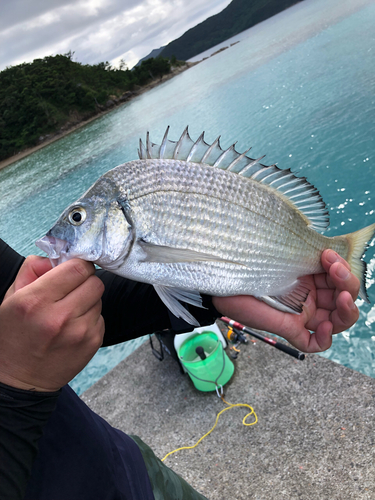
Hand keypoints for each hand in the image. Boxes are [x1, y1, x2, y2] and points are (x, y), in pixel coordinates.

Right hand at [0, 256, 104, 391]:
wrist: (18, 381)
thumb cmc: (13, 336)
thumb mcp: (12, 297)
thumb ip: (33, 269)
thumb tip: (56, 257)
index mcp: (36, 301)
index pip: (77, 268)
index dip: (77, 265)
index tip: (73, 269)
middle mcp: (60, 316)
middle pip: (95, 281)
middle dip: (84, 281)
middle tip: (71, 289)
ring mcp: (79, 332)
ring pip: (99, 298)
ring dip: (87, 300)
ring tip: (68, 311)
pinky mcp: (92, 343)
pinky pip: (101, 317)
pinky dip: (90, 317)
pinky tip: (72, 327)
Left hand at [212, 250, 359, 352]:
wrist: (219, 281)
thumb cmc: (245, 264)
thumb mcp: (278, 255)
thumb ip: (301, 252)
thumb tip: (322, 245)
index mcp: (309, 277)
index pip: (339, 277)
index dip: (342, 268)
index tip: (328, 254)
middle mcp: (308, 295)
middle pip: (343, 298)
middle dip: (348, 284)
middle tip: (336, 270)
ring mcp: (300, 314)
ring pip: (336, 321)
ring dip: (346, 310)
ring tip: (341, 297)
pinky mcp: (288, 329)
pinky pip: (313, 343)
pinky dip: (324, 339)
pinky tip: (322, 327)